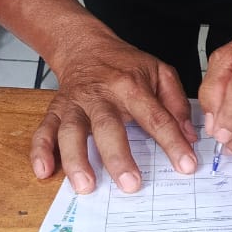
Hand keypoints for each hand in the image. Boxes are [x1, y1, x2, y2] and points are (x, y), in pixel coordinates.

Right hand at [30, 28, 198, 194]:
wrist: (85, 46)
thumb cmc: (125, 65)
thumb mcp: (159, 72)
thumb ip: (176, 103)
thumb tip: (190, 136)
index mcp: (131, 85)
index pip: (155, 117)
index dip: (172, 142)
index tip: (186, 166)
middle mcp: (100, 95)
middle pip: (108, 126)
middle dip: (118, 157)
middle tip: (130, 185)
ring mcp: (75, 104)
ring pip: (71, 131)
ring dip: (76, 159)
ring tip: (85, 186)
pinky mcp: (55, 110)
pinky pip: (44, 130)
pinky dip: (41, 151)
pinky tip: (44, 172)